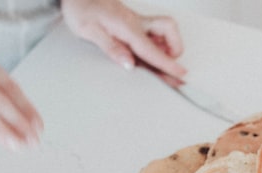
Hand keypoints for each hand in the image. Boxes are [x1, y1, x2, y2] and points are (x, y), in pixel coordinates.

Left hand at [60, 0, 186, 83]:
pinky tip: (144, 53)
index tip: (180, 73)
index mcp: (127, 26)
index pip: (152, 49)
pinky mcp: (134, 24)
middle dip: (175, 48)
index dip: (167, 63)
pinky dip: (155, 45)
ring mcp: (137, 22)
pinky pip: (152, 35)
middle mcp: (136, 23)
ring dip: (166, 46)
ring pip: (164, 31)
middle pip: (169, 31)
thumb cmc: (80, 9)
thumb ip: (112, 48)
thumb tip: (129, 64)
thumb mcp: (89, 30)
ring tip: (156, 61)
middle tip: (171, 66)